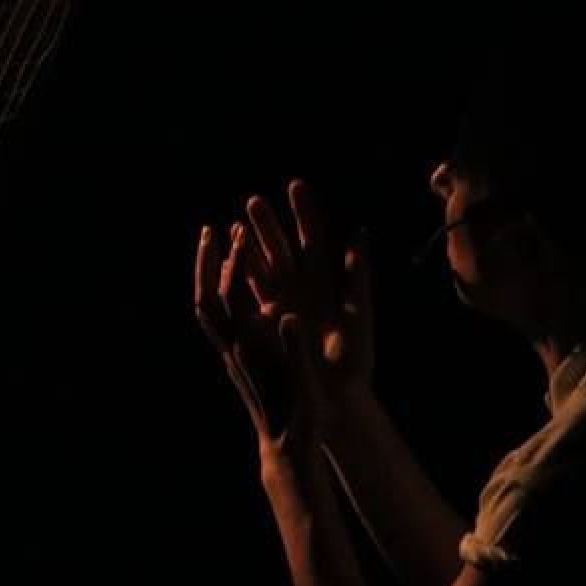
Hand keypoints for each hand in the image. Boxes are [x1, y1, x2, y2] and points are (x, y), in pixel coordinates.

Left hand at [195, 221, 320, 454]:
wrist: (285, 448)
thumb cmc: (301, 416)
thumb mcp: (304, 380)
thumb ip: (296, 348)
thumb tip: (288, 318)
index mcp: (249, 348)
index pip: (231, 295)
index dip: (234, 261)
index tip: (240, 232)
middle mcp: (233, 348)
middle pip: (207, 297)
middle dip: (208, 262)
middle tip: (212, 231)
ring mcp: (230, 355)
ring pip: (207, 309)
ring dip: (208, 277)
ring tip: (215, 251)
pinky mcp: (235, 361)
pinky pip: (218, 320)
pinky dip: (219, 295)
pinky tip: (231, 285)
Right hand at [240, 179, 374, 410]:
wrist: (338, 400)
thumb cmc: (354, 360)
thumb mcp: (359, 314)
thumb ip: (357, 274)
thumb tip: (359, 233)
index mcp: (329, 284)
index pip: (314, 240)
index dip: (305, 213)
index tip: (295, 186)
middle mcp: (304, 291)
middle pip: (283, 250)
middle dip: (268, 226)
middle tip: (253, 202)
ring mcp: (284, 307)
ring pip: (262, 270)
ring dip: (250, 249)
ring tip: (234, 226)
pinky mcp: (269, 327)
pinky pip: (250, 298)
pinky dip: (239, 280)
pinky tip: (225, 264)